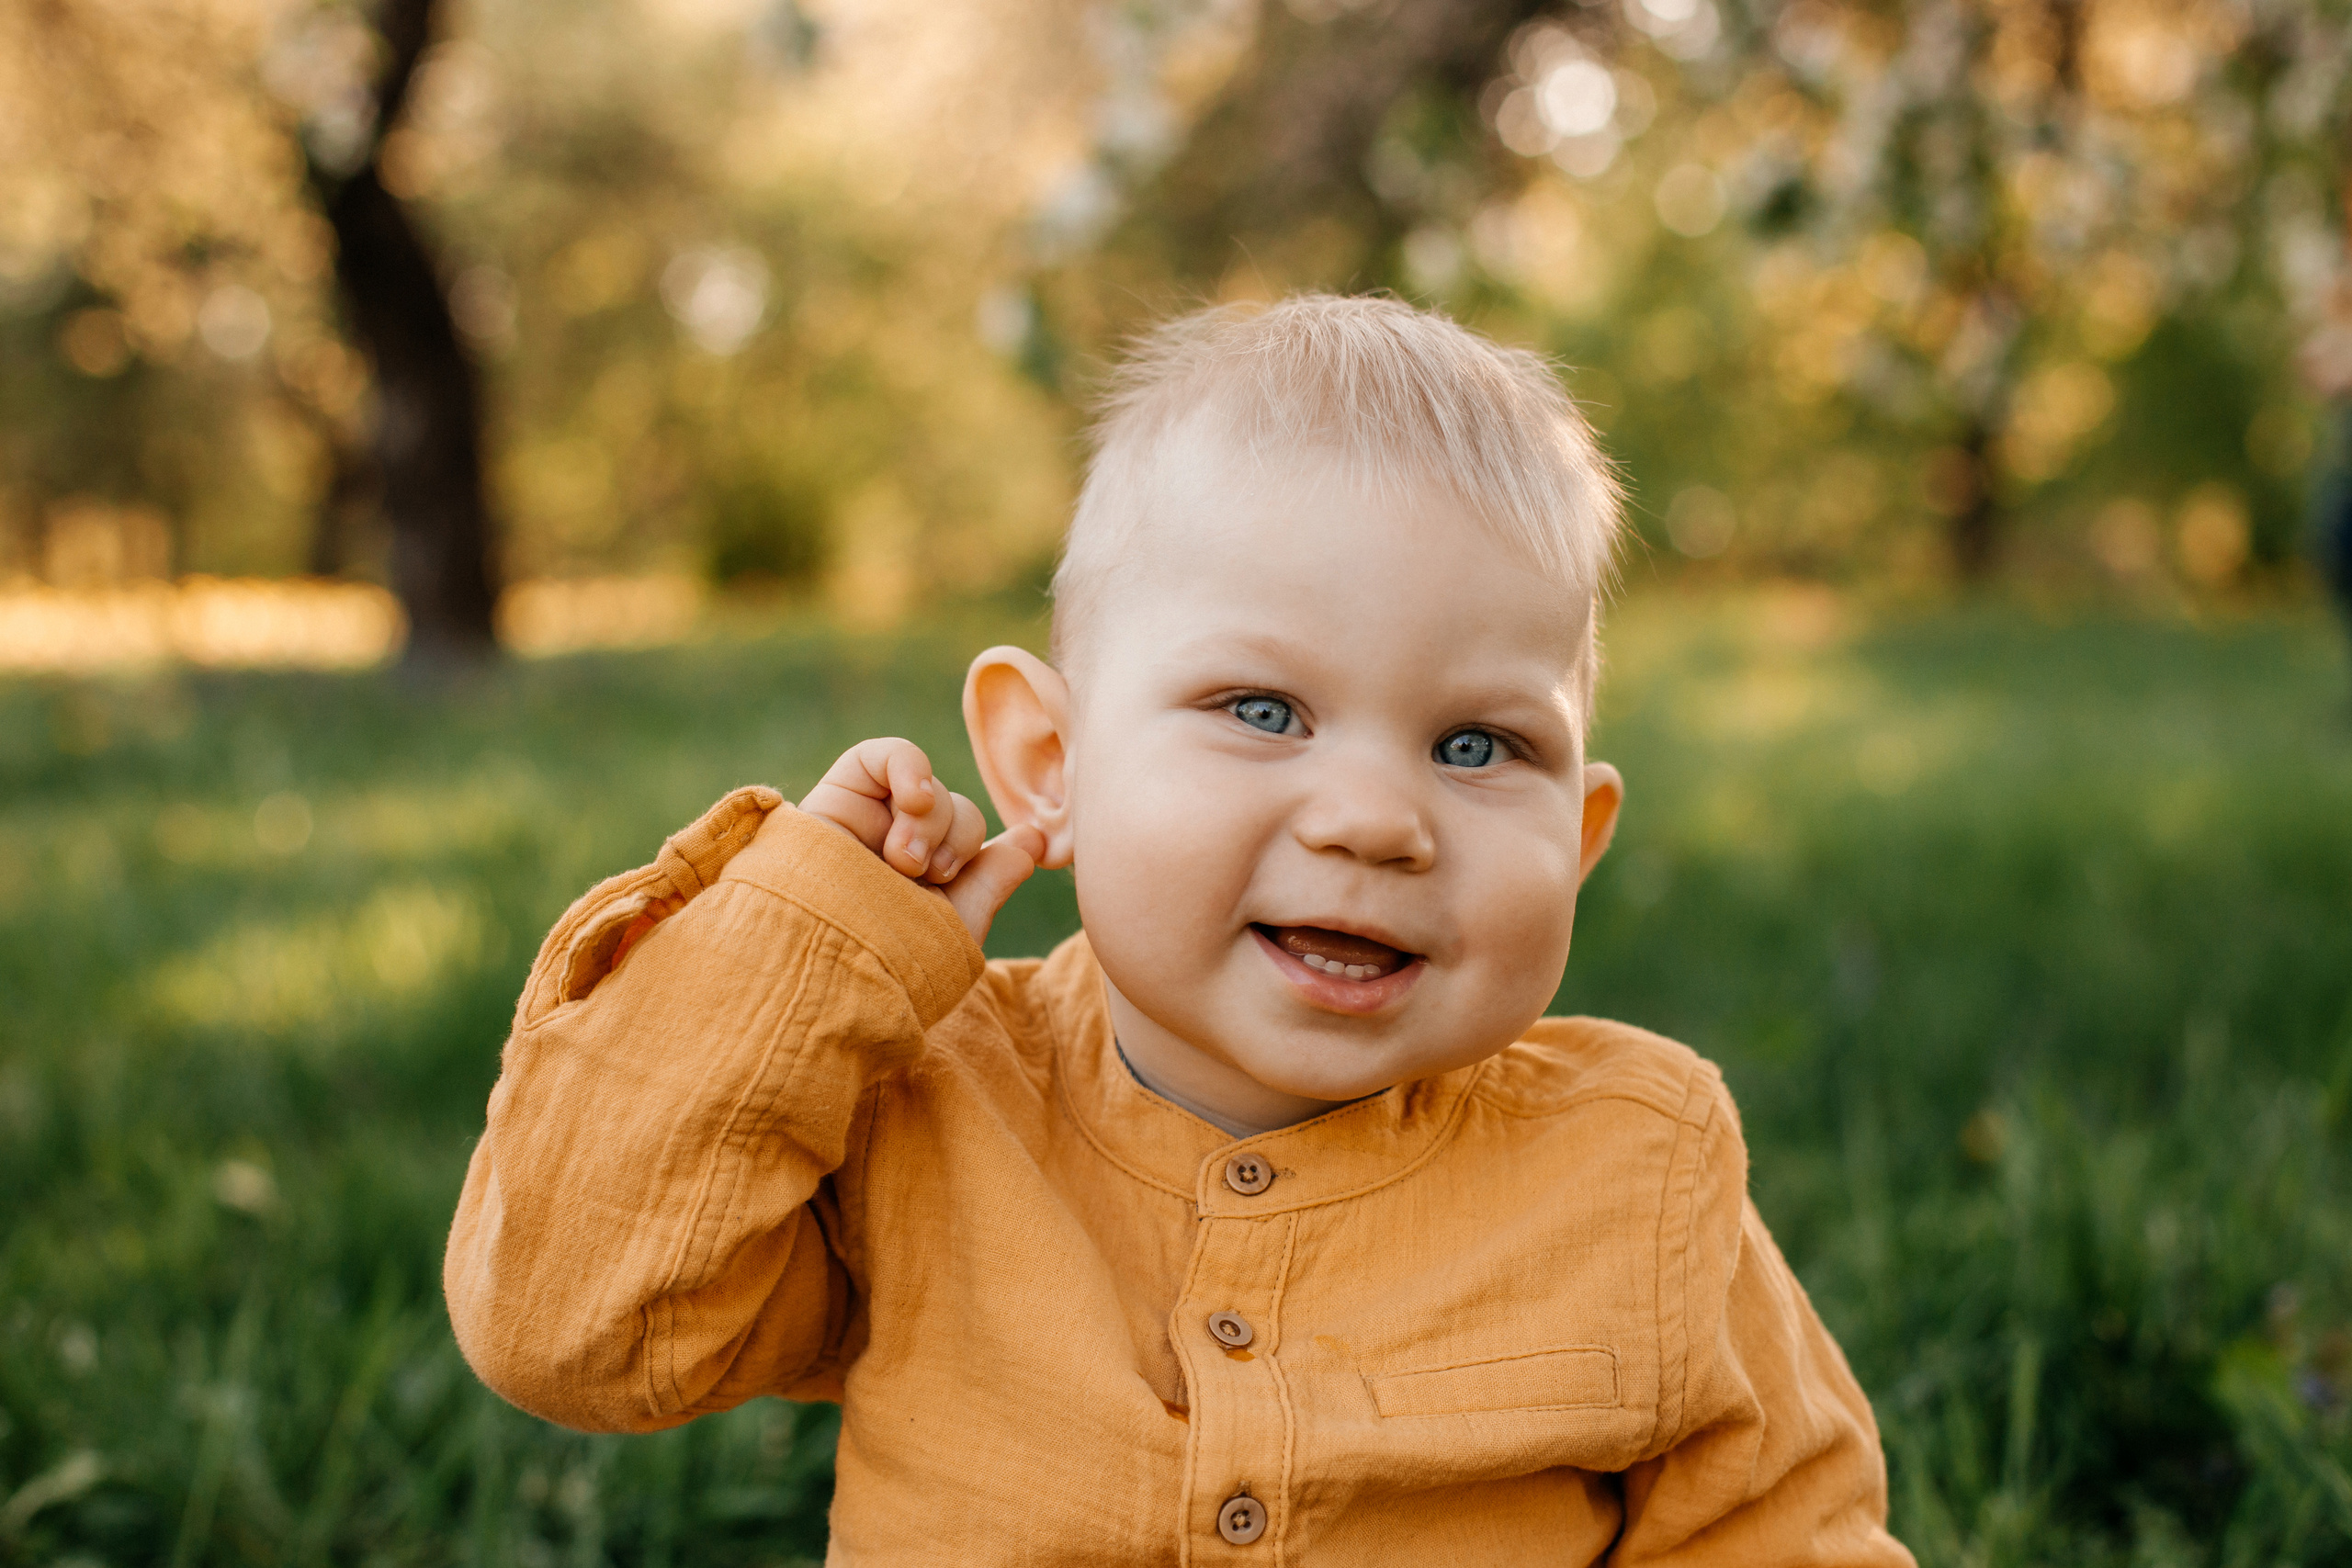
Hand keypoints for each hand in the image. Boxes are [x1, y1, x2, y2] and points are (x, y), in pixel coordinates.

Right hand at [801, 737, 1044, 944]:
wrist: (830, 968)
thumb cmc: (890, 960)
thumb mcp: (953, 923)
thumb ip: (992, 879)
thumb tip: (1035, 839)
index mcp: (922, 880)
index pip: (968, 836)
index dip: (976, 845)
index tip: (972, 869)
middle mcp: (892, 848)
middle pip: (954, 809)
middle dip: (954, 839)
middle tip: (927, 874)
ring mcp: (864, 822)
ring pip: (927, 787)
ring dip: (930, 820)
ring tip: (902, 860)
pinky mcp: (835, 798)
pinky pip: (881, 755)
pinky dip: (908, 765)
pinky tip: (913, 798)